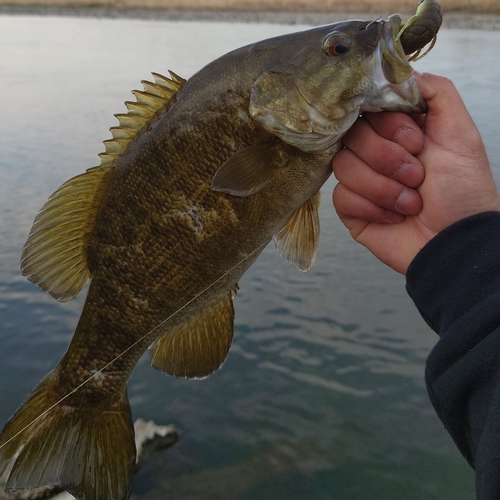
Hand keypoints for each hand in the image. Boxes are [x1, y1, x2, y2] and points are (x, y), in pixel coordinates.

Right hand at [332, 72, 499, 273]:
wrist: (454, 242)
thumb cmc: (463, 191)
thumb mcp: (460, 133)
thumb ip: (437, 92)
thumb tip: (402, 73)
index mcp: (398, 132)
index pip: (369, 111)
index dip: (389, 126)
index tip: (417, 143)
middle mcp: (376, 153)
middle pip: (352, 137)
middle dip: (388, 159)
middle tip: (417, 177)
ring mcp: (361, 181)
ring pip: (343, 167)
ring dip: (383, 188)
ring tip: (411, 203)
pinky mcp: (351, 209)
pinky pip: (342, 197)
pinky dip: (372, 207)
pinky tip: (395, 217)